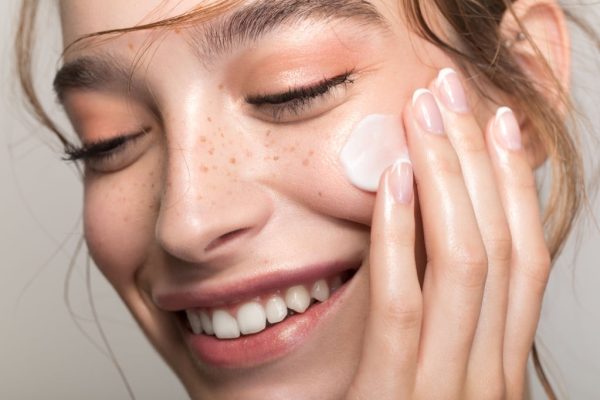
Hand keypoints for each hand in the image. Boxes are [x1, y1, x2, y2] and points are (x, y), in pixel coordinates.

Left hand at [346, 68, 550, 399]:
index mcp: (498, 362)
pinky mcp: (392, 399)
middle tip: (454, 95)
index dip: (515, 184)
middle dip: (479, 161)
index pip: (523, 257)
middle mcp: (488, 374)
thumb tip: (427, 232)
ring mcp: (447, 390)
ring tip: (425, 117)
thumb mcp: (429, 369)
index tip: (498, 123)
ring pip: (464, 264)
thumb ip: (439, 316)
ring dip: (446, 179)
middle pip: (498, 246)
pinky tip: (392, 183)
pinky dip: (399, 238)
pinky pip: (403, 306)